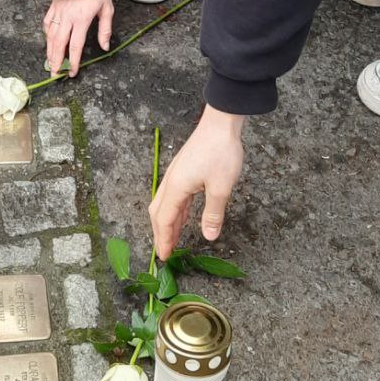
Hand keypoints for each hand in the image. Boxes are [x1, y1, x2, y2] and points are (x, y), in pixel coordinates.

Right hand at [44, 0, 113, 76]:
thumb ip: (105, 29)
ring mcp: (58, 12)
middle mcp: (67, 18)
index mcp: (81, 20)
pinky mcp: (53, 6)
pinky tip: (48, 41)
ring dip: (49, 51)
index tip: (72, 72)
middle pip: (59, 44)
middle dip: (56, 61)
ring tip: (50, 63)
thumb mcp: (107, 9)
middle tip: (54, 74)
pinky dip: (46, 34)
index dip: (74, 61)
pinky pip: (47, 23)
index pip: (75, 46)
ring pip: (50, 36)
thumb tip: (105, 47)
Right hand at [149, 106, 246, 259]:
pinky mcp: (183, 170)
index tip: (164, 257)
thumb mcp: (221, 187)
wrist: (221, 123)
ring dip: (167, 223)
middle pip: (158, 213)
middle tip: (165, 252)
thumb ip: (213, 214)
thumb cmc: (221, 152)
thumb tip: (209, 237)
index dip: (164, 240)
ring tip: (173, 239)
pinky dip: (176, 211)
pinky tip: (183, 217)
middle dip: (160, 234)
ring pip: (165, 204)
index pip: (165, 220)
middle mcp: (171, 181)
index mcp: (176, 187)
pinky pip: (174, 196)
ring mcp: (176, 175)